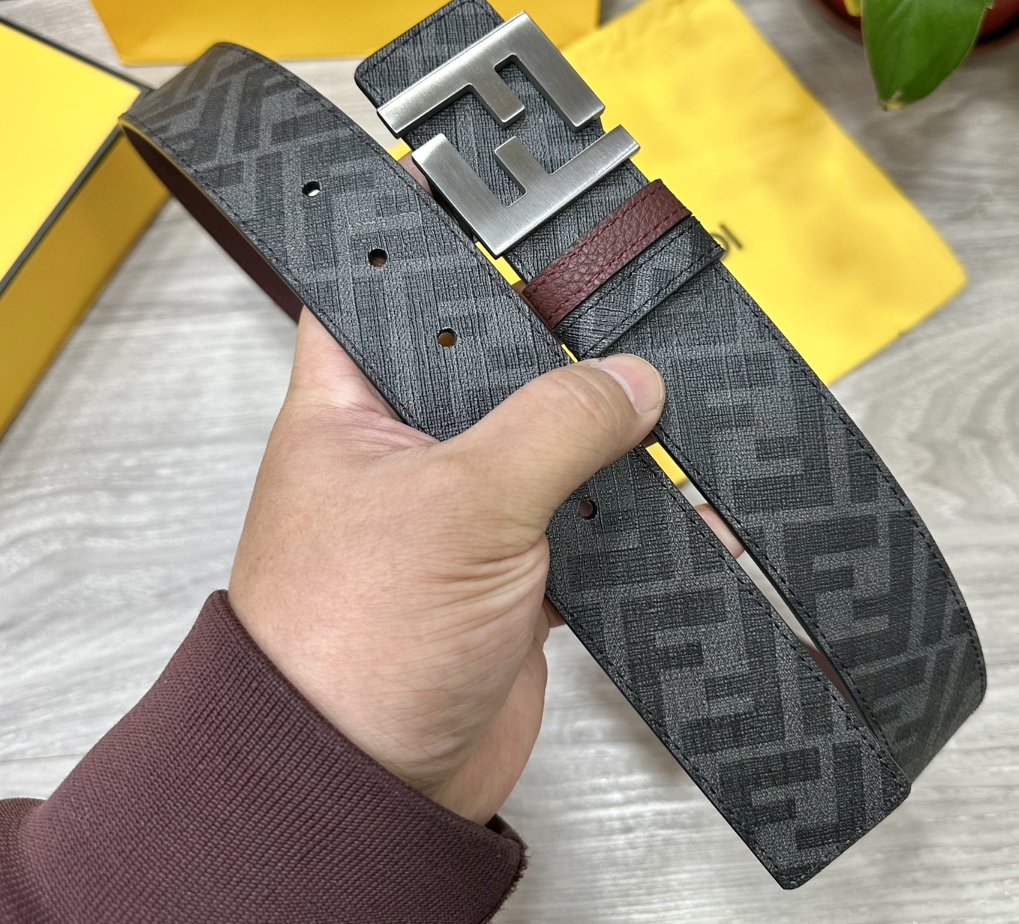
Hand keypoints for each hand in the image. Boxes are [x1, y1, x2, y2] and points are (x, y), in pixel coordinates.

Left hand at [229, 308, 739, 824]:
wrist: (372, 787)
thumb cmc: (345, 650)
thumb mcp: (459, 505)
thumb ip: (552, 425)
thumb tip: (627, 381)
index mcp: (352, 408)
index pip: (384, 295)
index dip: (439, 257)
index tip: (504, 231)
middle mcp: (406, 451)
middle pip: (490, 369)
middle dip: (554, 356)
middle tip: (613, 327)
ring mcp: (462, 512)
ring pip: (547, 447)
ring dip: (604, 441)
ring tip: (659, 410)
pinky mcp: (511, 571)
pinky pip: (582, 523)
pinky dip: (629, 516)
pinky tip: (673, 502)